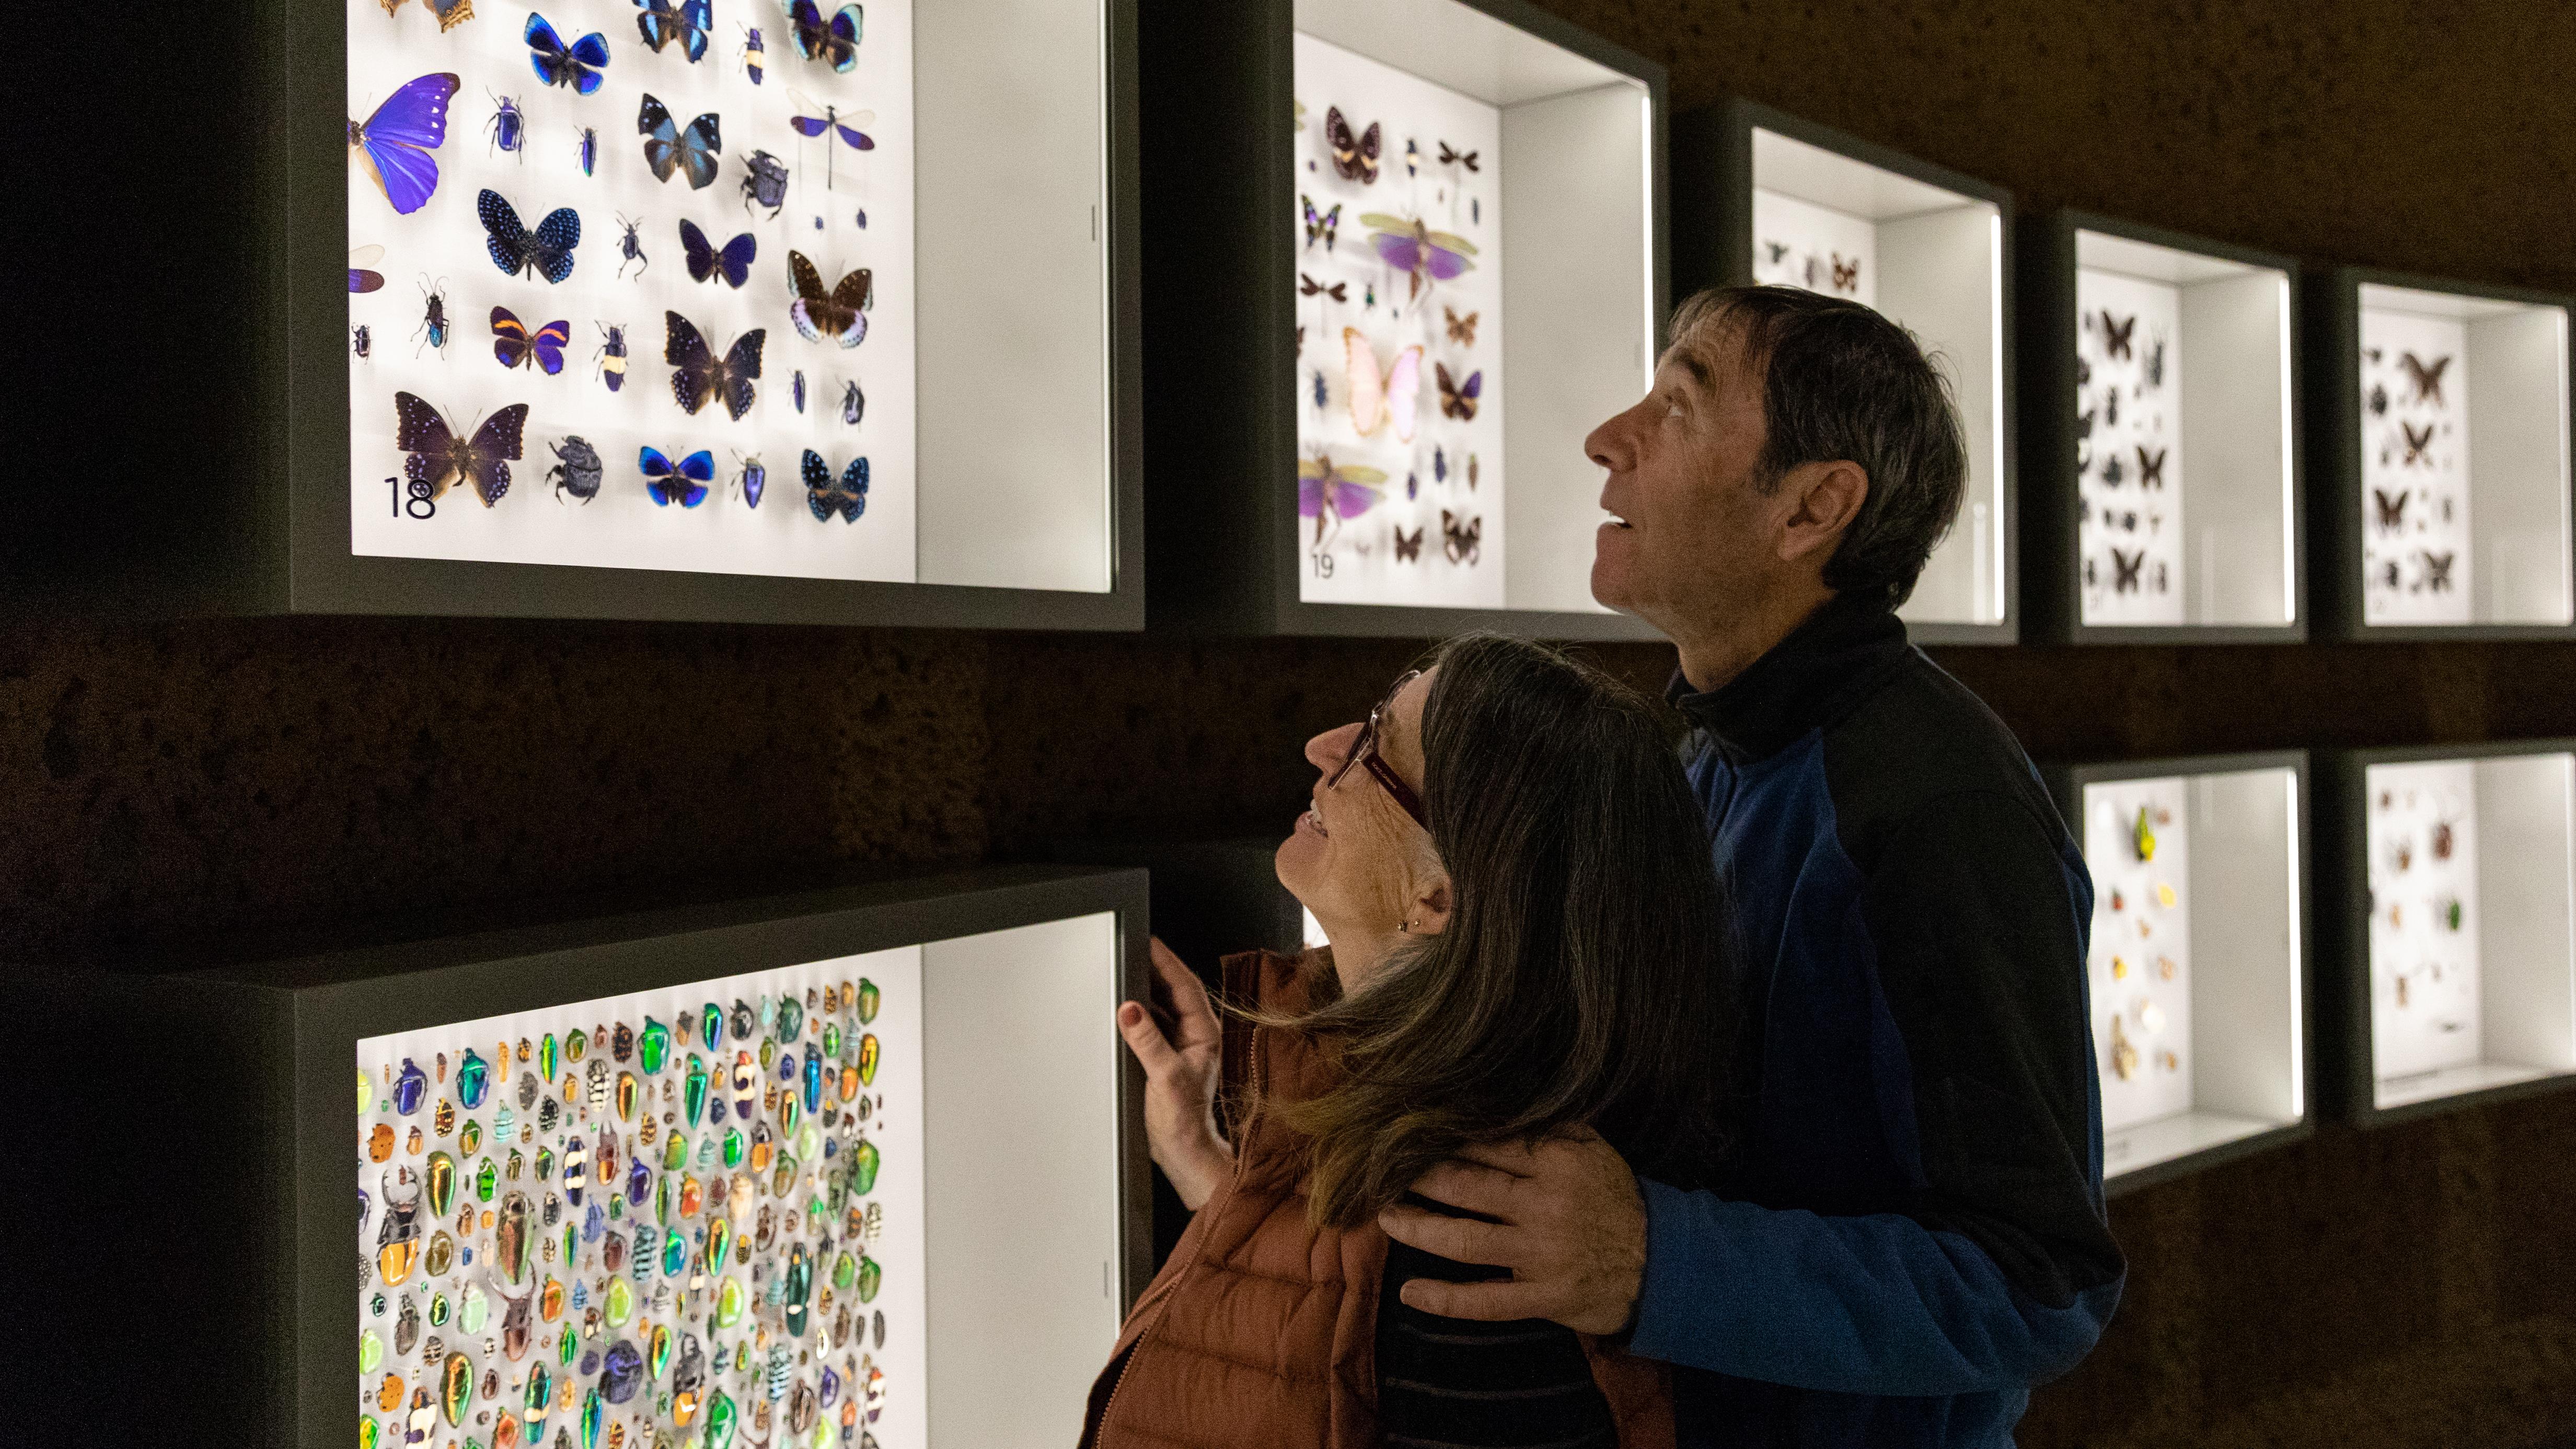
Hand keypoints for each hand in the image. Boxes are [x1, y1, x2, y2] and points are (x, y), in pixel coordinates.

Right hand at [1116, 938, 1232, 1209]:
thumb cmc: (1184, 1120)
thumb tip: (1131, 1010)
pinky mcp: (1165, 1057)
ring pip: (1161, 1007)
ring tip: (1123, 973)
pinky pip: (1151, 1026)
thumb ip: (1148, 1042)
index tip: (1149, 941)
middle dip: (1153, 969)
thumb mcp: (1165, 1077)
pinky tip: (1122, 1012)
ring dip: (1143, 991)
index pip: (1184, 985)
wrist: (1183, 1152)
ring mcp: (1180, 1046)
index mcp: (1204, 1033)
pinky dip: (1137, 1015)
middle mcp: (1195, 1036)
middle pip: (1172, 991)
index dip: (1166, 960)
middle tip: (1131, 949)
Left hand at [1377, 1129, 1645, 1334]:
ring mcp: (1541, 1255)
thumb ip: (1548, 1125)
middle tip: (1380, 1172)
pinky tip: (1410, 1294)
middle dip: (1415, 1179)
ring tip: (1386, 1218)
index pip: (1484, 1144)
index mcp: (1556, 1162)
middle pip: (1463, 1187)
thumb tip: (1498, 1099)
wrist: (1663, 1263)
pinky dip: (1443, 1300)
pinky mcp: (1544, 1298)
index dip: (1439, 1139)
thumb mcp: (1593, 1149)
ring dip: (1416, 1230)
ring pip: (1463, 1241)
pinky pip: (1484, 1303)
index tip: (1405, 1132)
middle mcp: (1545, 1205)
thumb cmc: (1617, 1199)